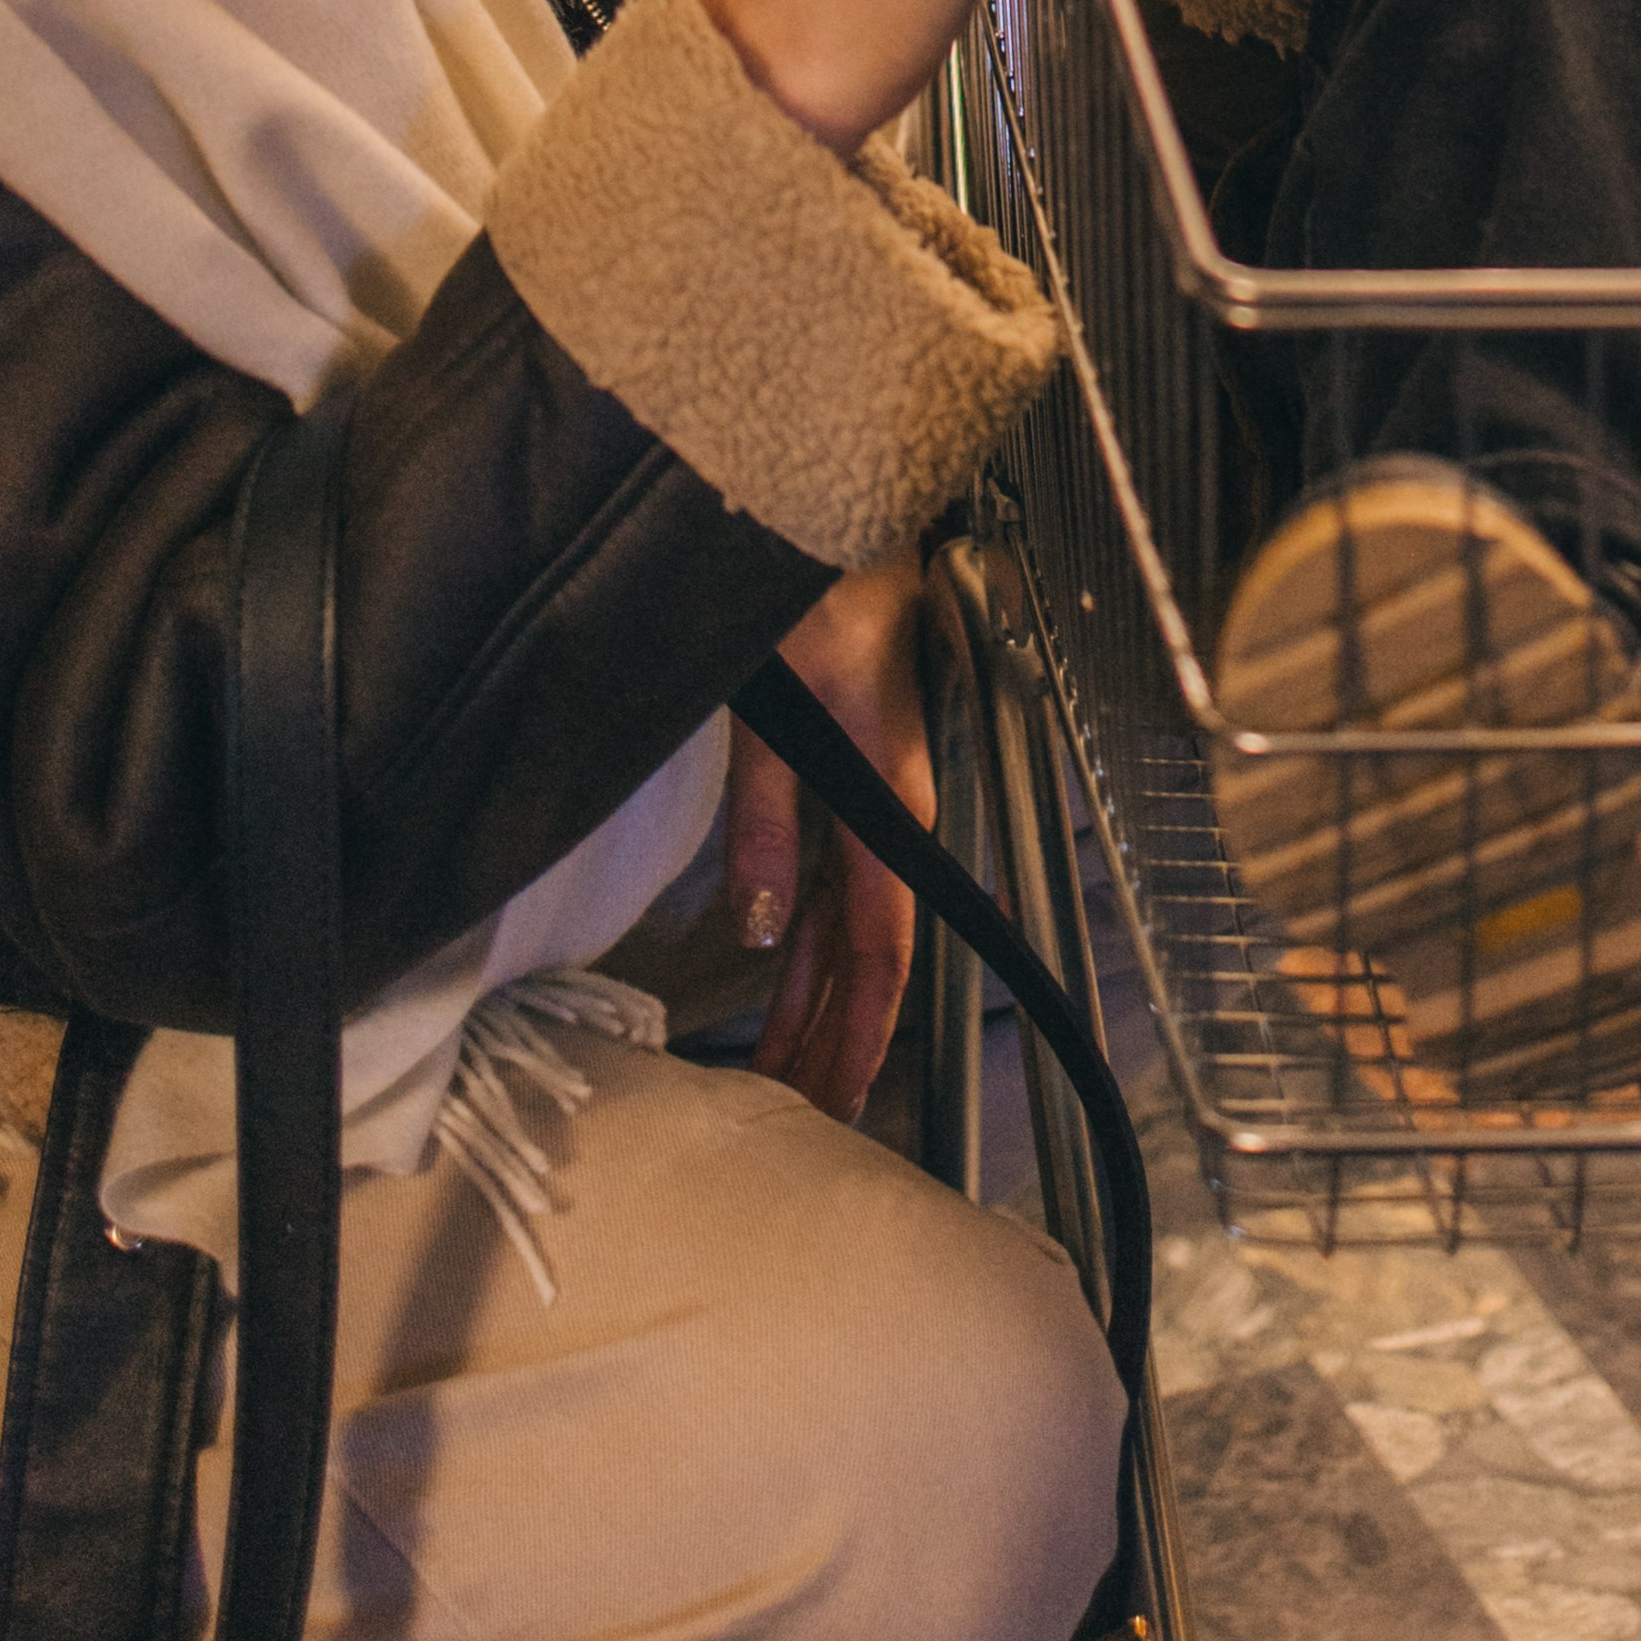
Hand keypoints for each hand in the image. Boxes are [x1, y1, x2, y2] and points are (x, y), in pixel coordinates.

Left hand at [727, 553, 932, 1122]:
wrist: (839, 520)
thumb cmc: (817, 599)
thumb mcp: (778, 716)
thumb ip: (766, 823)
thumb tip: (752, 930)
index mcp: (889, 809)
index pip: (882, 952)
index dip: (859, 1034)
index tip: (836, 1103)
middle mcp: (889, 818)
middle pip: (864, 955)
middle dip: (833, 1041)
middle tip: (799, 1119)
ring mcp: (867, 801)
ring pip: (841, 924)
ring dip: (813, 1000)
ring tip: (783, 1075)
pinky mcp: (840, 778)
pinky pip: (825, 882)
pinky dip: (801, 943)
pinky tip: (776, 978)